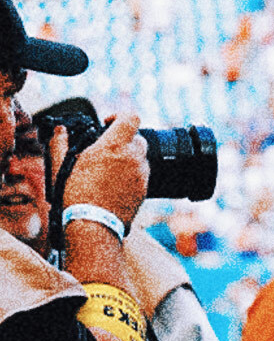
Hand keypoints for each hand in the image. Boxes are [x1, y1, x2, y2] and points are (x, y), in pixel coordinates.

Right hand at [55, 114, 147, 228]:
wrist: (93, 224)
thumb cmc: (76, 195)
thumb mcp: (61, 166)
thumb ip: (61, 143)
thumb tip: (61, 130)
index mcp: (115, 146)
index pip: (132, 117)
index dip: (120, 116)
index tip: (108, 124)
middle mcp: (134, 158)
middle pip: (138, 137)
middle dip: (124, 139)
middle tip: (106, 149)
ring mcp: (142, 174)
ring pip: (141, 157)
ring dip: (128, 157)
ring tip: (108, 169)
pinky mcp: (146, 189)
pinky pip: (142, 174)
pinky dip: (131, 174)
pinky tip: (114, 183)